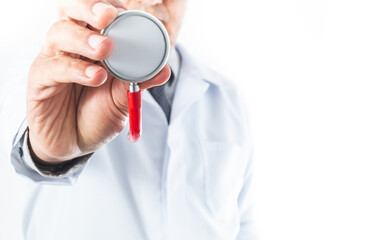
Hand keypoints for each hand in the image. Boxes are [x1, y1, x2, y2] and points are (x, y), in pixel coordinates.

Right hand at [27, 0, 170, 162]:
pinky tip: (95, 77)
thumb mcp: (122, 99)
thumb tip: (165, 69)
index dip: (108, 7)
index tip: (125, 10)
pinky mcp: (39, 80)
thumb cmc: (96, 116)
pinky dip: (75, 69)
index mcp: (91, 46)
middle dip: (90, 8)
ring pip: (59, 33)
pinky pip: (53, 67)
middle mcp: (70, 47)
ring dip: (84, 38)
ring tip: (105, 49)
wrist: (73, 144)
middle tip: (109, 16)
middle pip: (71, 12)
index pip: (95, 15)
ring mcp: (53, 61)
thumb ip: (138, 82)